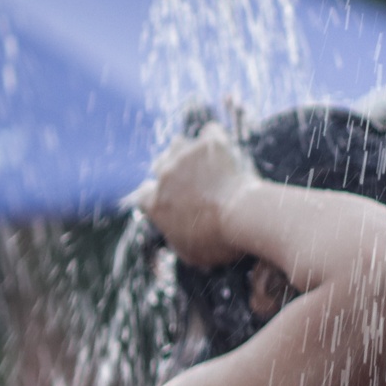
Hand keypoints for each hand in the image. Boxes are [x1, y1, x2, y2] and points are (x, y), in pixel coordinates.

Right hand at [128, 123, 259, 266]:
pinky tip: (228, 148)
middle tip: (195, 181)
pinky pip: (211, 132)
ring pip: (179, 144)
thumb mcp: (191, 254)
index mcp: (154, 203)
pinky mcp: (209, 145)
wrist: (242, 217)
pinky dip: (218, 139)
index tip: (171, 199)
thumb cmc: (219, 241)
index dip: (157, 195)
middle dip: (174, 172)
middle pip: (160, 165)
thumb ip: (178, 241)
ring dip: (190, 152)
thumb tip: (180, 241)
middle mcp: (164, 176)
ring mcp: (185, 157)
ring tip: (207, 161)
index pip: (144, 194)